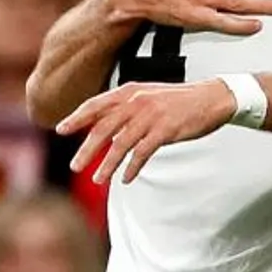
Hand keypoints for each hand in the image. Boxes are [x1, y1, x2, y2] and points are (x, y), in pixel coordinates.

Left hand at [59, 79, 236, 183]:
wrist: (211, 98)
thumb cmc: (177, 100)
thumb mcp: (146, 95)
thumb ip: (124, 107)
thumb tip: (102, 125)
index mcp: (128, 92)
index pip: (95, 104)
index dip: (76, 117)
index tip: (60, 129)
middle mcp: (135, 102)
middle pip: (103, 128)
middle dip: (87, 149)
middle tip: (74, 166)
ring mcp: (150, 116)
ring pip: (120, 144)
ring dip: (108, 165)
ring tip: (98, 179)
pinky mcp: (165, 131)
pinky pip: (142, 153)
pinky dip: (132, 167)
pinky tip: (126, 179)